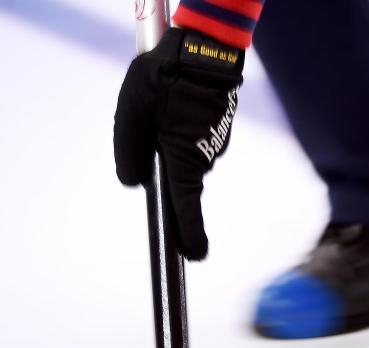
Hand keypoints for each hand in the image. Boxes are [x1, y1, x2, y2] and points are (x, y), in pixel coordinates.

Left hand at [114, 28, 244, 259]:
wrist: (207, 49)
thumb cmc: (167, 77)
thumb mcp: (132, 110)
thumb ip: (129, 150)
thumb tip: (132, 182)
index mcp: (182, 159)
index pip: (187, 207)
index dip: (189, 235)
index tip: (195, 256)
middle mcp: (202, 159)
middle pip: (181, 179)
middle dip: (166, 167)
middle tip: (151, 123)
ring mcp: (214, 145)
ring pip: (186, 156)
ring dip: (173, 141)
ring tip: (163, 104)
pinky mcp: (218, 132)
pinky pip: (196, 140)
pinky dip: (185, 128)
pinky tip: (179, 102)